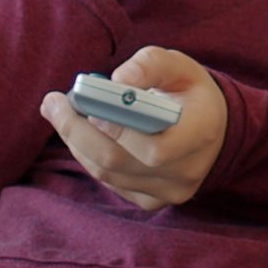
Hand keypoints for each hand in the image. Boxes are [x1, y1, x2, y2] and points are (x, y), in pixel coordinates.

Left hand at [42, 45, 227, 211]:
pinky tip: (83, 135)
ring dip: (77, 143)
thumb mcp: (179, 66)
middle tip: (53, 104)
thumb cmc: (190, 92)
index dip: (116, 128)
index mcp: (201, 132)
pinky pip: (110, 183)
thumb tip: (116, 81)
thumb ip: (149, 64)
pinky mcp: (152, 202)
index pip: (155, 148)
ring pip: (107, 174)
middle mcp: (188, 171)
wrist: (214, 129)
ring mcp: (170, 192)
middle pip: (118, 162)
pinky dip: (89, 157)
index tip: (87, 102)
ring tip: (64, 114)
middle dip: (77, 131)